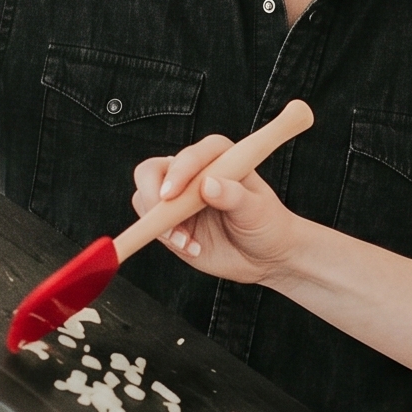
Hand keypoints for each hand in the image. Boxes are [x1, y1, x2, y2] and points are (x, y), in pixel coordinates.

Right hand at [132, 137, 306, 283]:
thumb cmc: (267, 224)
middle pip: (151, 171)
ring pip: (144, 198)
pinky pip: (151, 225)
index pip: (188, 156)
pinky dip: (165, 238)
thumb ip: (234, 196)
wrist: (266, 256)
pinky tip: (191, 248)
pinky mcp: (170, 220)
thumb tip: (208, 184)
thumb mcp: (257, 209)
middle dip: (152, 196)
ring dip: (158, 223)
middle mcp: (192, 172)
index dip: (177, 173)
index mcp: (217, 156)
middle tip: (164, 224)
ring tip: (186, 243)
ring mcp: (178, 196)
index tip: (171, 196)